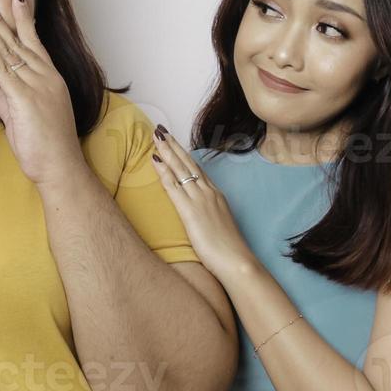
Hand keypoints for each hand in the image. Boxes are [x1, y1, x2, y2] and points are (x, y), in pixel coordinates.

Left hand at [0, 0, 83, 186]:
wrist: (60, 167)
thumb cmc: (44, 145)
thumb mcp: (23, 115)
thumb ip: (8, 97)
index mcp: (49, 78)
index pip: (33, 41)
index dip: (22, 18)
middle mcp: (46, 76)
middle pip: (19, 39)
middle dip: (1, 15)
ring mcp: (38, 86)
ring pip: (10, 50)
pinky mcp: (26, 99)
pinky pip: (4, 71)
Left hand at [150, 130, 254, 282]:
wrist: (236, 260)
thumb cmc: (228, 250)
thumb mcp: (219, 226)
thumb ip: (209, 216)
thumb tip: (201, 216)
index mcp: (216, 195)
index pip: (197, 170)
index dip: (184, 156)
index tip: (174, 143)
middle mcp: (208, 193)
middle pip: (187, 163)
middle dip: (173, 146)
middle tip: (160, 130)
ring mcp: (199, 200)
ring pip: (180, 169)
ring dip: (166, 151)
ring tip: (156, 137)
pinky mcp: (190, 211)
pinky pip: (173, 186)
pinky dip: (163, 172)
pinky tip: (154, 161)